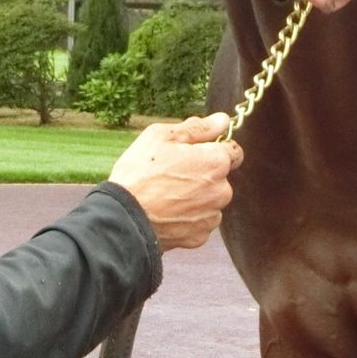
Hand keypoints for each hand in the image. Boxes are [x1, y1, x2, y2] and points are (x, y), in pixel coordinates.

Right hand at [108, 112, 242, 250]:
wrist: (122, 219)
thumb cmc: (140, 174)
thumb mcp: (162, 137)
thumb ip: (197, 127)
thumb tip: (222, 120)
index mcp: (216, 162)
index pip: (234, 151)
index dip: (215, 149)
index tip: (196, 153)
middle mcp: (222, 190)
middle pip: (221, 177)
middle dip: (205, 173)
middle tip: (175, 174)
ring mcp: (211, 215)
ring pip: (212, 200)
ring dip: (198, 196)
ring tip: (168, 195)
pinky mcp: (200, 236)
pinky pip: (201, 220)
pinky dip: (189, 217)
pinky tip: (169, 212)